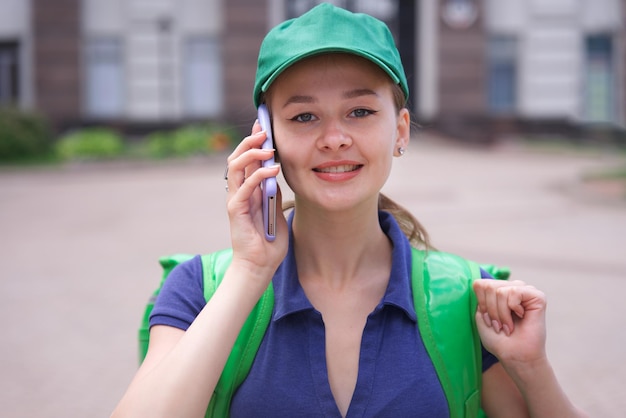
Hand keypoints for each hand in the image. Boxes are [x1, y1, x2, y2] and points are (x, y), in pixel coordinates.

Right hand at [224, 121, 288, 280]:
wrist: (259, 266)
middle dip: (250, 141)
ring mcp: (235, 200)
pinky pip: (245, 187)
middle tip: (263, 130)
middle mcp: (238, 192)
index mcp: (248, 191)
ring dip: (251, 153)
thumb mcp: (276, 212)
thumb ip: (274, 194)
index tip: (264, 127)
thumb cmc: (268, 242)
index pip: (247, 160)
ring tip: (268, 147)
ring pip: (236, 167)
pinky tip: (273, 170)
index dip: (253, 143)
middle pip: (238, 158)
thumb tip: (277, 174)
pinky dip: (258, 176)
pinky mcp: (236, 211)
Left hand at [473, 279, 547, 366]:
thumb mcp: (481, 316)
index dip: (481, 303)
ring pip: (500, 291)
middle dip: (491, 310)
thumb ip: (479, 297)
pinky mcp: (537, 296)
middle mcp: (512, 288)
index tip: (489, 320)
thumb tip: (479, 283)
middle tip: (500, 325)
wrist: (514, 355)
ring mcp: (525, 291)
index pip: (479, 284)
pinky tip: (521, 317)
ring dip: (501, 313)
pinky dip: (512, 309)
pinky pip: (514, 292)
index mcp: (499, 291)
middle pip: (488, 286)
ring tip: (508, 325)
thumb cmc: (498, 339)